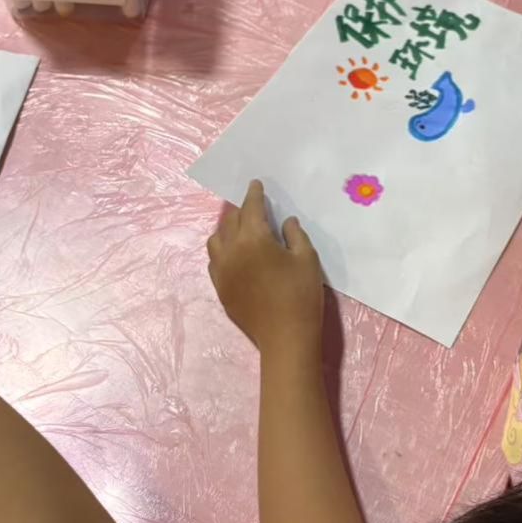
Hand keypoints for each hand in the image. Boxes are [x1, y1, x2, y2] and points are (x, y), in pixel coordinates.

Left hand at [207, 181, 324, 360]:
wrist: (285, 337)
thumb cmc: (301, 295)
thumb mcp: (307, 259)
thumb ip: (294, 235)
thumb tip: (285, 221)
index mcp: (253, 238)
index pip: (251, 208)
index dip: (254, 194)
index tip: (255, 184)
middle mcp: (231, 250)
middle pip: (231, 220)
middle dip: (241, 209)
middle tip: (252, 205)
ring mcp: (221, 270)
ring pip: (216, 239)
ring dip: (227, 228)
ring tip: (240, 228)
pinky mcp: (219, 287)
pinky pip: (214, 260)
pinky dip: (222, 249)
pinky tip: (234, 253)